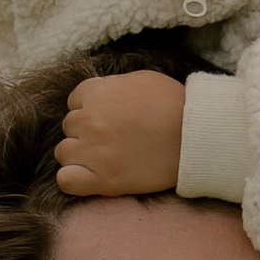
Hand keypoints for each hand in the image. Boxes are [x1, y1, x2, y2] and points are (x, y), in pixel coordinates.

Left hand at [57, 69, 187, 197]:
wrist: (196, 137)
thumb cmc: (174, 104)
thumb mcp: (141, 80)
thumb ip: (111, 85)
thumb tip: (99, 94)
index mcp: (97, 94)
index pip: (74, 101)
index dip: (90, 109)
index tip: (109, 117)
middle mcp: (90, 121)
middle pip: (70, 126)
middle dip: (86, 131)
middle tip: (112, 138)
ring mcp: (94, 151)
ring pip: (64, 152)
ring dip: (79, 154)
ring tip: (102, 157)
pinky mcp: (104, 179)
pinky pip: (66, 180)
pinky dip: (72, 178)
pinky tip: (88, 176)